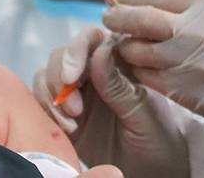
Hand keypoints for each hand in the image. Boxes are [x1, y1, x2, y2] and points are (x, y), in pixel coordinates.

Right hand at [34, 30, 188, 177]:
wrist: (154, 171)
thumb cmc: (159, 138)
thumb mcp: (143, 112)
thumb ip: (119, 85)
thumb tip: (100, 50)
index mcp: (121, 61)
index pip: (93, 38)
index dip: (77, 49)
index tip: (72, 75)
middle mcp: (96, 72)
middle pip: (64, 54)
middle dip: (60, 76)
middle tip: (73, 107)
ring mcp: (79, 92)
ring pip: (48, 75)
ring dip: (52, 95)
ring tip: (72, 121)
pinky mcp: (65, 114)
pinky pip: (44, 101)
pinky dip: (47, 111)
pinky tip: (67, 129)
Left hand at [104, 0, 203, 130]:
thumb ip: (180, 2)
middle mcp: (199, 29)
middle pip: (140, 19)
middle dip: (117, 18)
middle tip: (106, 18)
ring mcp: (192, 61)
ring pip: (139, 51)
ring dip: (126, 48)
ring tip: (124, 45)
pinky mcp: (186, 89)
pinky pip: (147, 77)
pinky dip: (138, 70)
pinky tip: (139, 67)